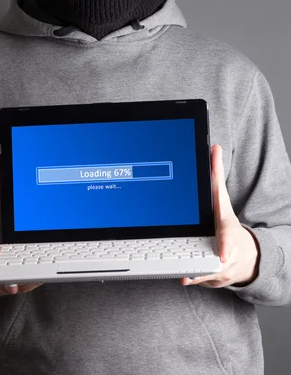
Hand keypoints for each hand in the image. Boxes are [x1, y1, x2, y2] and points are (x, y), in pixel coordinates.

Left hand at [180, 144, 259, 287]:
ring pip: (205, 272)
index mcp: (228, 228)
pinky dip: (191, 278)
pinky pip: (199, 279)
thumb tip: (214, 147)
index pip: (229, 236)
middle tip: (187, 264)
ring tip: (181, 271)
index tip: (223, 255)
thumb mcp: (224, 200)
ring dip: (194, 271)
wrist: (244, 256)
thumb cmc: (228, 224)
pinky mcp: (214, 277)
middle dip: (202, 263)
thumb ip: (217, 175)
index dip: (226, 246)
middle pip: (214, 260)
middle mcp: (227, 250)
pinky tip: (181, 277)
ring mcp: (222, 267)